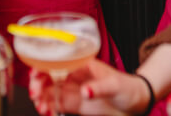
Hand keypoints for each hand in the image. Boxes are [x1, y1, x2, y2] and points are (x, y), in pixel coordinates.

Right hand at [29, 60, 151, 114]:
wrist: (135, 104)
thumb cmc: (127, 87)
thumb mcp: (115, 85)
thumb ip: (99, 88)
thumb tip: (84, 92)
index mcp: (80, 63)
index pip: (55, 60)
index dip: (41, 65)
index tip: (35, 74)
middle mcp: (72, 75)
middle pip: (47, 76)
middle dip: (37, 84)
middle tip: (35, 95)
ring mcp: (72, 90)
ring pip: (49, 92)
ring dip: (41, 98)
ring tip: (42, 108)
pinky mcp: (74, 104)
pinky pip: (56, 104)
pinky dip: (48, 108)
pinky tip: (47, 112)